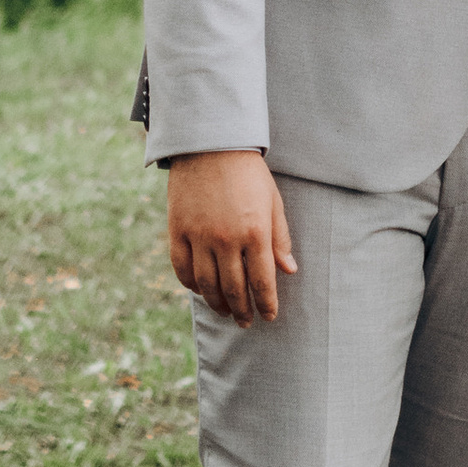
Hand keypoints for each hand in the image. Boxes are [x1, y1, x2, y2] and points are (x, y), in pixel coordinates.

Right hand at [166, 150, 297, 324]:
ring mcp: (199, 236)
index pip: (263, 282)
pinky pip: (182, 269)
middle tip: (246, 322)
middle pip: (234, 289)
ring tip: (226, 311)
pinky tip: (201, 291)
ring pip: (207, 285)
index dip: (267, 305)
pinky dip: (191, 285)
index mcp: (255, 232)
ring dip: (217, 304)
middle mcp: (227, 239)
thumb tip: (289, 271)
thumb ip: (280, 239)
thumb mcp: (272, 202)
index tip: (269, 317)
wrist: (211, 144)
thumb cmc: (249, 173)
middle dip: (242, 311)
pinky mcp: (177, 230)